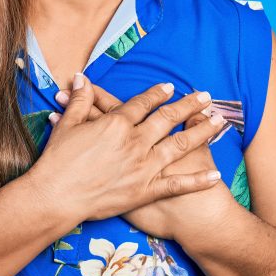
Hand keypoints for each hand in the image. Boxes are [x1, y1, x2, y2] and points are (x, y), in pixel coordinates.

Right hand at [51, 79, 233, 241]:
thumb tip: (82, 78)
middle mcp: (135, 142)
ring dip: (201, 132)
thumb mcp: (66, 125)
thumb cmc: (57, 162)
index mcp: (116, 124)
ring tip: (219, 122)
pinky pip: (176, 184)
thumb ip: (79, 101)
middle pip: (168, 119)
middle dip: (189, 106)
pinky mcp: (145, 191)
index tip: (170, 87)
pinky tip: (215, 174)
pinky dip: (197, 180)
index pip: (142, 103)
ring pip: (179, 145)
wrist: (56, 196)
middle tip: (206, 96)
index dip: (158, 94)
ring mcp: (143, 167)